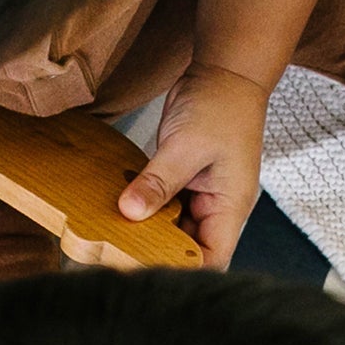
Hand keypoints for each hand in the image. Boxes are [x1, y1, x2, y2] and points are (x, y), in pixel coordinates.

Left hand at [119, 62, 270, 260]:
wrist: (225, 72)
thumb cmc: (219, 105)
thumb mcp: (186, 145)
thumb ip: (158, 181)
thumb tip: (129, 212)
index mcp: (230, 207)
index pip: (212, 260)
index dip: (182, 272)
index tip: (144, 273)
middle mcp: (217, 209)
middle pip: (188, 250)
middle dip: (156, 255)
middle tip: (117, 259)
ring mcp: (201, 198)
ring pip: (172, 231)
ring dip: (146, 233)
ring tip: (113, 239)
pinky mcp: (184, 184)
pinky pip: (163, 208)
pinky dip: (144, 211)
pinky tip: (120, 214)